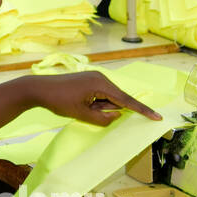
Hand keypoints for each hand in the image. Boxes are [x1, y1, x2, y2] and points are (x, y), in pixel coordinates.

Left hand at [26, 71, 161, 125]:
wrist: (39, 88)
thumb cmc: (59, 101)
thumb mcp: (82, 115)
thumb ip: (103, 119)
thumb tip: (117, 115)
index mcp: (101, 84)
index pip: (126, 100)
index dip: (142, 110)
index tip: (158, 117)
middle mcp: (101, 77)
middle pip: (116, 100)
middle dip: (105, 109)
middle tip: (84, 109)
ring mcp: (95, 77)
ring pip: (107, 98)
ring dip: (98, 107)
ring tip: (79, 105)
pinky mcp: (89, 80)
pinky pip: (100, 95)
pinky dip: (94, 103)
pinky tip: (79, 102)